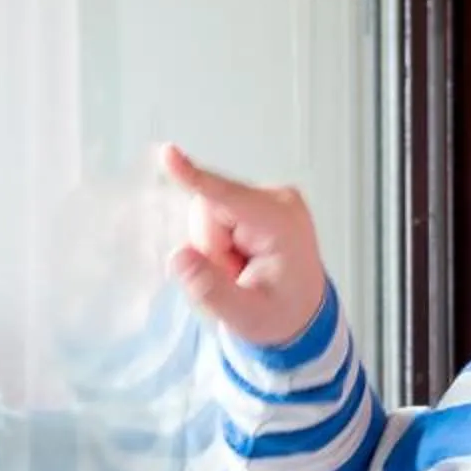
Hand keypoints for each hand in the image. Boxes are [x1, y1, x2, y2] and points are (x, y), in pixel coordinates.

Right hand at [159, 144, 326, 347]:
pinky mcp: (255, 199)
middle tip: (235, 276)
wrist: (302, 312)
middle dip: (209, 247)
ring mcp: (268, 196)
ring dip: (214, 246)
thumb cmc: (281, 315)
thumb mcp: (247, 316)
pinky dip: (220, 241)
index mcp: (282, 225)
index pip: (229, 197)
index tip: (168, 153)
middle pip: (208, 208)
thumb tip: (179, 257)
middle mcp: (278, 200)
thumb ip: (213, 290)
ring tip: (240, 269)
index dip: (195, 178)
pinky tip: (240, 257)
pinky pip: (215, 213)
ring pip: (208, 211)